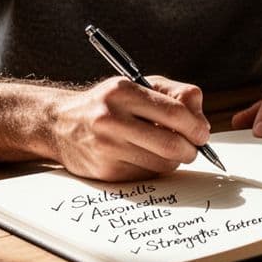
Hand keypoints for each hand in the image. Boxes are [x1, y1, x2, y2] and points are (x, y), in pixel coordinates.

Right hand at [46, 75, 209, 180]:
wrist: (60, 124)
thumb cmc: (108, 103)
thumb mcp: (138, 85)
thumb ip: (175, 94)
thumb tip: (201, 119)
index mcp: (122, 92)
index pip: (174, 113)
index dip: (196, 126)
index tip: (202, 133)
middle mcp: (111, 119)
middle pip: (172, 144)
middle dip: (191, 149)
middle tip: (193, 147)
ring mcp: (107, 148)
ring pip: (162, 164)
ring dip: (174, 160)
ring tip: (166, 149)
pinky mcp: (106, 172)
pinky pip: (147, 176)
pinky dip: (154, 168)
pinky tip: (144, 156)